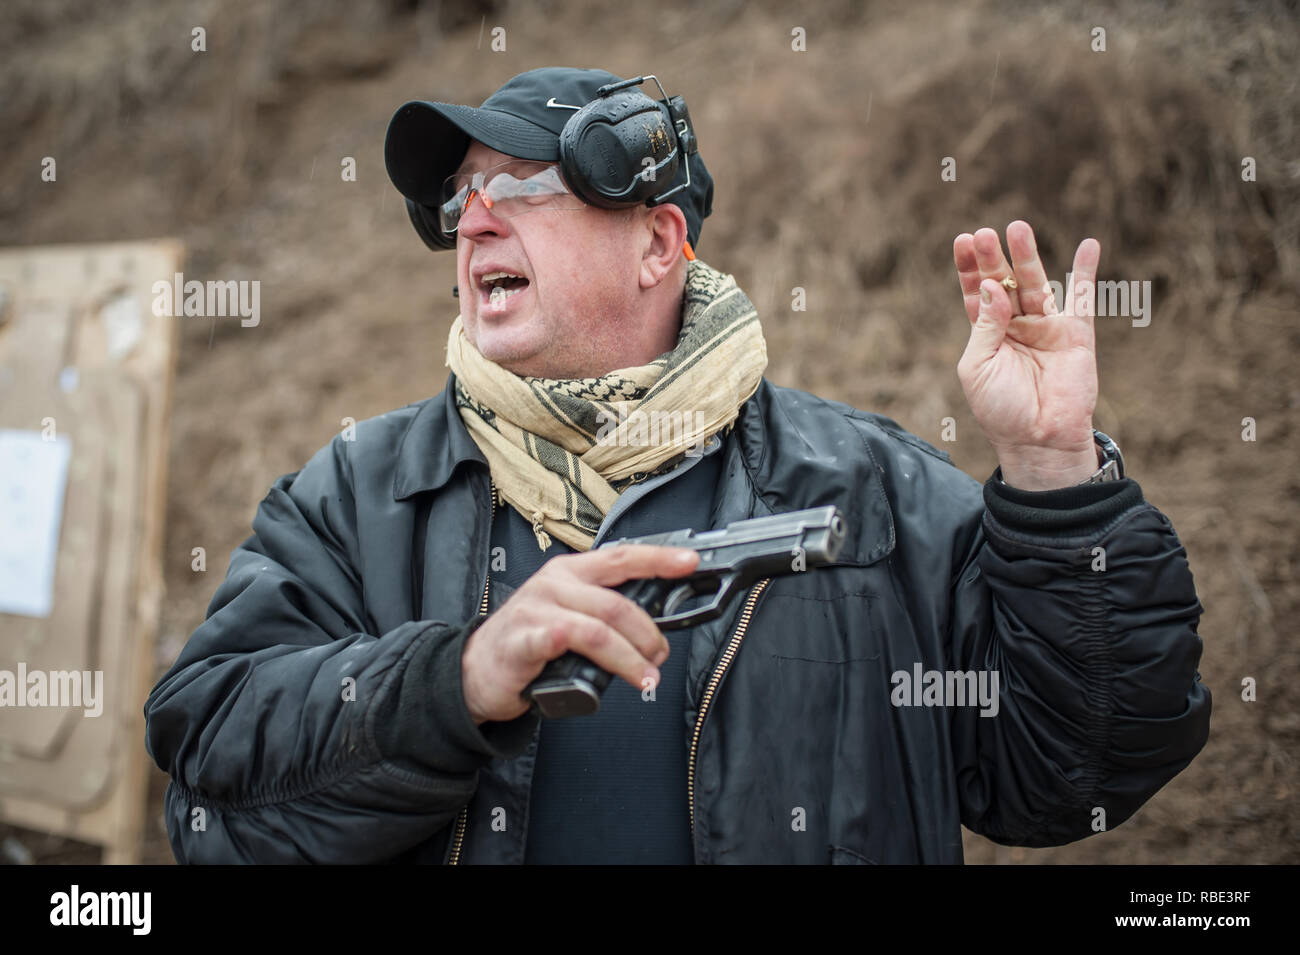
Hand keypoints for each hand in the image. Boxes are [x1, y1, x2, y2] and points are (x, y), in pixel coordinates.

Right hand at [461, 545, 700, 723]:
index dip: (659, 558)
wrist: (476, 669)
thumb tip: (655, 624)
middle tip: (660, 657)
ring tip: (646, 678)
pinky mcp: (522, 640)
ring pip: (599, 629)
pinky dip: (584, 653)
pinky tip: (599, 672)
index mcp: (571, 571)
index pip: (622, 557)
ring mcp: (537, 610)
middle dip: (649, 634)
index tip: (691, 562)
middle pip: (617, 602)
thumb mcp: (569, 612)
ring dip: (631, 658)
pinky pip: (557, 640)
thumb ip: (604, 610)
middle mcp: (554, 583)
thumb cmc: (530, 640)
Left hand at [953, 221, 1100, 489]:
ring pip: (1036, 283)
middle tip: (984, 233)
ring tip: (1017, 228)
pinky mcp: (1075, 335)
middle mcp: (1015, 326)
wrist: (1039, 440)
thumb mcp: (978, 367)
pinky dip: (1086, 271)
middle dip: (993, 257)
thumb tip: (995, 287)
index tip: (963, 240)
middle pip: (1004, 281)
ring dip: (1027, 256)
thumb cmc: (1000, 409)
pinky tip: (1089, 244)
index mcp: (987, 334)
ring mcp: (1046, 328)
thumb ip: (985, 326)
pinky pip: (1082, 298)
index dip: (970, 267)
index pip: (977, 291)